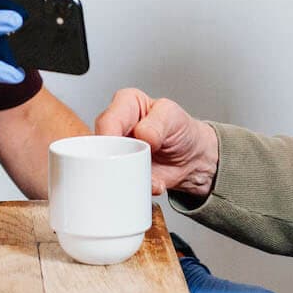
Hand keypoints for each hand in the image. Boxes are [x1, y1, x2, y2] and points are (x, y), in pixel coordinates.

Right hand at [95, 88, 219, 196]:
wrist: (193, 158)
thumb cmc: (181, 130)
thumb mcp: (174, 118)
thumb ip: (158, 122)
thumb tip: (142, 133)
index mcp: (125, 105)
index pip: (107, 121)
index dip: (110, 137)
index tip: (122, 151)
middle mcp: (116, 127)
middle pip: (100, 146)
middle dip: (116, 161)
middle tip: (135, 167)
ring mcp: (116, 152)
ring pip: (106, 168)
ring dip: (127, 177)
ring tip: (150, 176)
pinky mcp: (121, 172)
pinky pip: (118, 184)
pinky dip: (135, 188)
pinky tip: (152, 184)